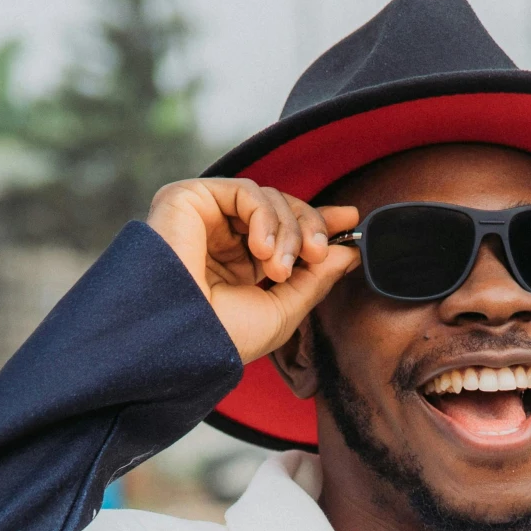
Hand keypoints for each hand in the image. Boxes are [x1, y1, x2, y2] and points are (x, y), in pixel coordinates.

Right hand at [146, 177, 359, 364]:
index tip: (351, 222)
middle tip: (317, 254)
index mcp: (240, 267)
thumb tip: (349, 252)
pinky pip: (246, 191)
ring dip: (287, 232)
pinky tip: (260, 250)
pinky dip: (264, 217)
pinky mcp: (189, 198)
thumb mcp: (283, 312)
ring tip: (278, 270)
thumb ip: (316, 280)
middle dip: (309, 227)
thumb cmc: (222, 337)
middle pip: (282, 209)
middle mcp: (222, 239)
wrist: (180, 339)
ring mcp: (205, 217)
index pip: (285, 231)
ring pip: (268, 199)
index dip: (319, 224)